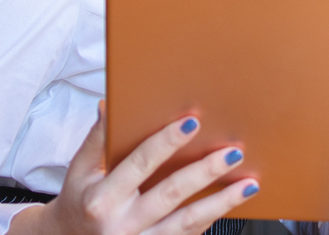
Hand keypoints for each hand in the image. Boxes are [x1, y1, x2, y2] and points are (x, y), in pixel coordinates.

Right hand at [9, 103, 258, 234]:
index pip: (139, 165)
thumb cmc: (79, 199)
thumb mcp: (79, 169)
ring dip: (221, 203)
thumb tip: (109, 105)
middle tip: (233, 153)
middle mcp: (121, 225)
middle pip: (170, 195)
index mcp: (101, 199)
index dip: (166, 143)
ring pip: (186, 223)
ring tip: (249, 184)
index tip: (192, 122)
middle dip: (204, 173)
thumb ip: (97, 139)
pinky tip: (231, 203)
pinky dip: (211, 219)